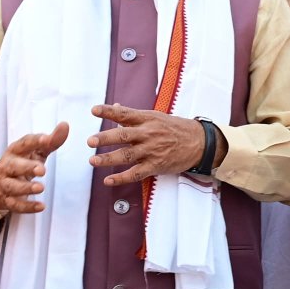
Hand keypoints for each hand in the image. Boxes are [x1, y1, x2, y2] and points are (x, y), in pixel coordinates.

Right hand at [0, 122, 68, 213]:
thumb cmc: (22, 162)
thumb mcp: (36, 151)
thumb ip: (51, 141)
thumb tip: (65, 125)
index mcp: (15, 151)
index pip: (23, 144)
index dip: (34, 141)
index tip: (47, 139)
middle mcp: (7, 166)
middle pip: (14, 166)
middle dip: (26, 167)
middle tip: (42, 169)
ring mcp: (5, 184)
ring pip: (12, 186)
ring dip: (26, 188)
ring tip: (41, 187)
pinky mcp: (7, 200)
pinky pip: (15, 205)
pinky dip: (27, 207)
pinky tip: (41, 206)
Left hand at [88, 105, 209, 185]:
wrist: (199, 142)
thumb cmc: (175, 128)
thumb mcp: (156, 117)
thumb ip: (134, 115)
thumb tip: (116, 108)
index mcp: (147, 119)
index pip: (125, 114)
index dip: (109, 112)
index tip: (94, 110)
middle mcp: (148, 134)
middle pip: (123, 136)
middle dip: (105, 138)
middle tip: (90, 141)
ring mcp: (152, 151)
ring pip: (127, 156)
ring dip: (108, 159)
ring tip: (93, 161)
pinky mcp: (156, 166)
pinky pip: (136, 173)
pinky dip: (121, 178)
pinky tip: (108, 180)